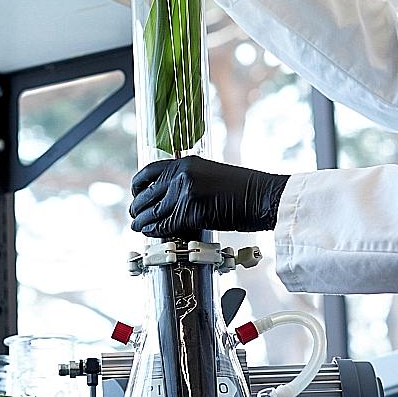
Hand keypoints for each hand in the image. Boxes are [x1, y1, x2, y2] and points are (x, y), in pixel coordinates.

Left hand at [129, 155, 288, 239]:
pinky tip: (151, 233)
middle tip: (135, 215)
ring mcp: (185, 193)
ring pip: (152, 211)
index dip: (138, 185)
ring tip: (138, 227)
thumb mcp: (209, 174)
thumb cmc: (242, 188)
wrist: (262, 196)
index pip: (149, 171)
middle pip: (147, 193)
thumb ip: (188, 180)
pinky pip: (164, 224)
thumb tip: (169, 195)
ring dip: (142, 221)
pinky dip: (155, 230)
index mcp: (185, 163)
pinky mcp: (190, 212)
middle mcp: (181, 175)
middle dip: (138, 206)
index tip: (136, 194)